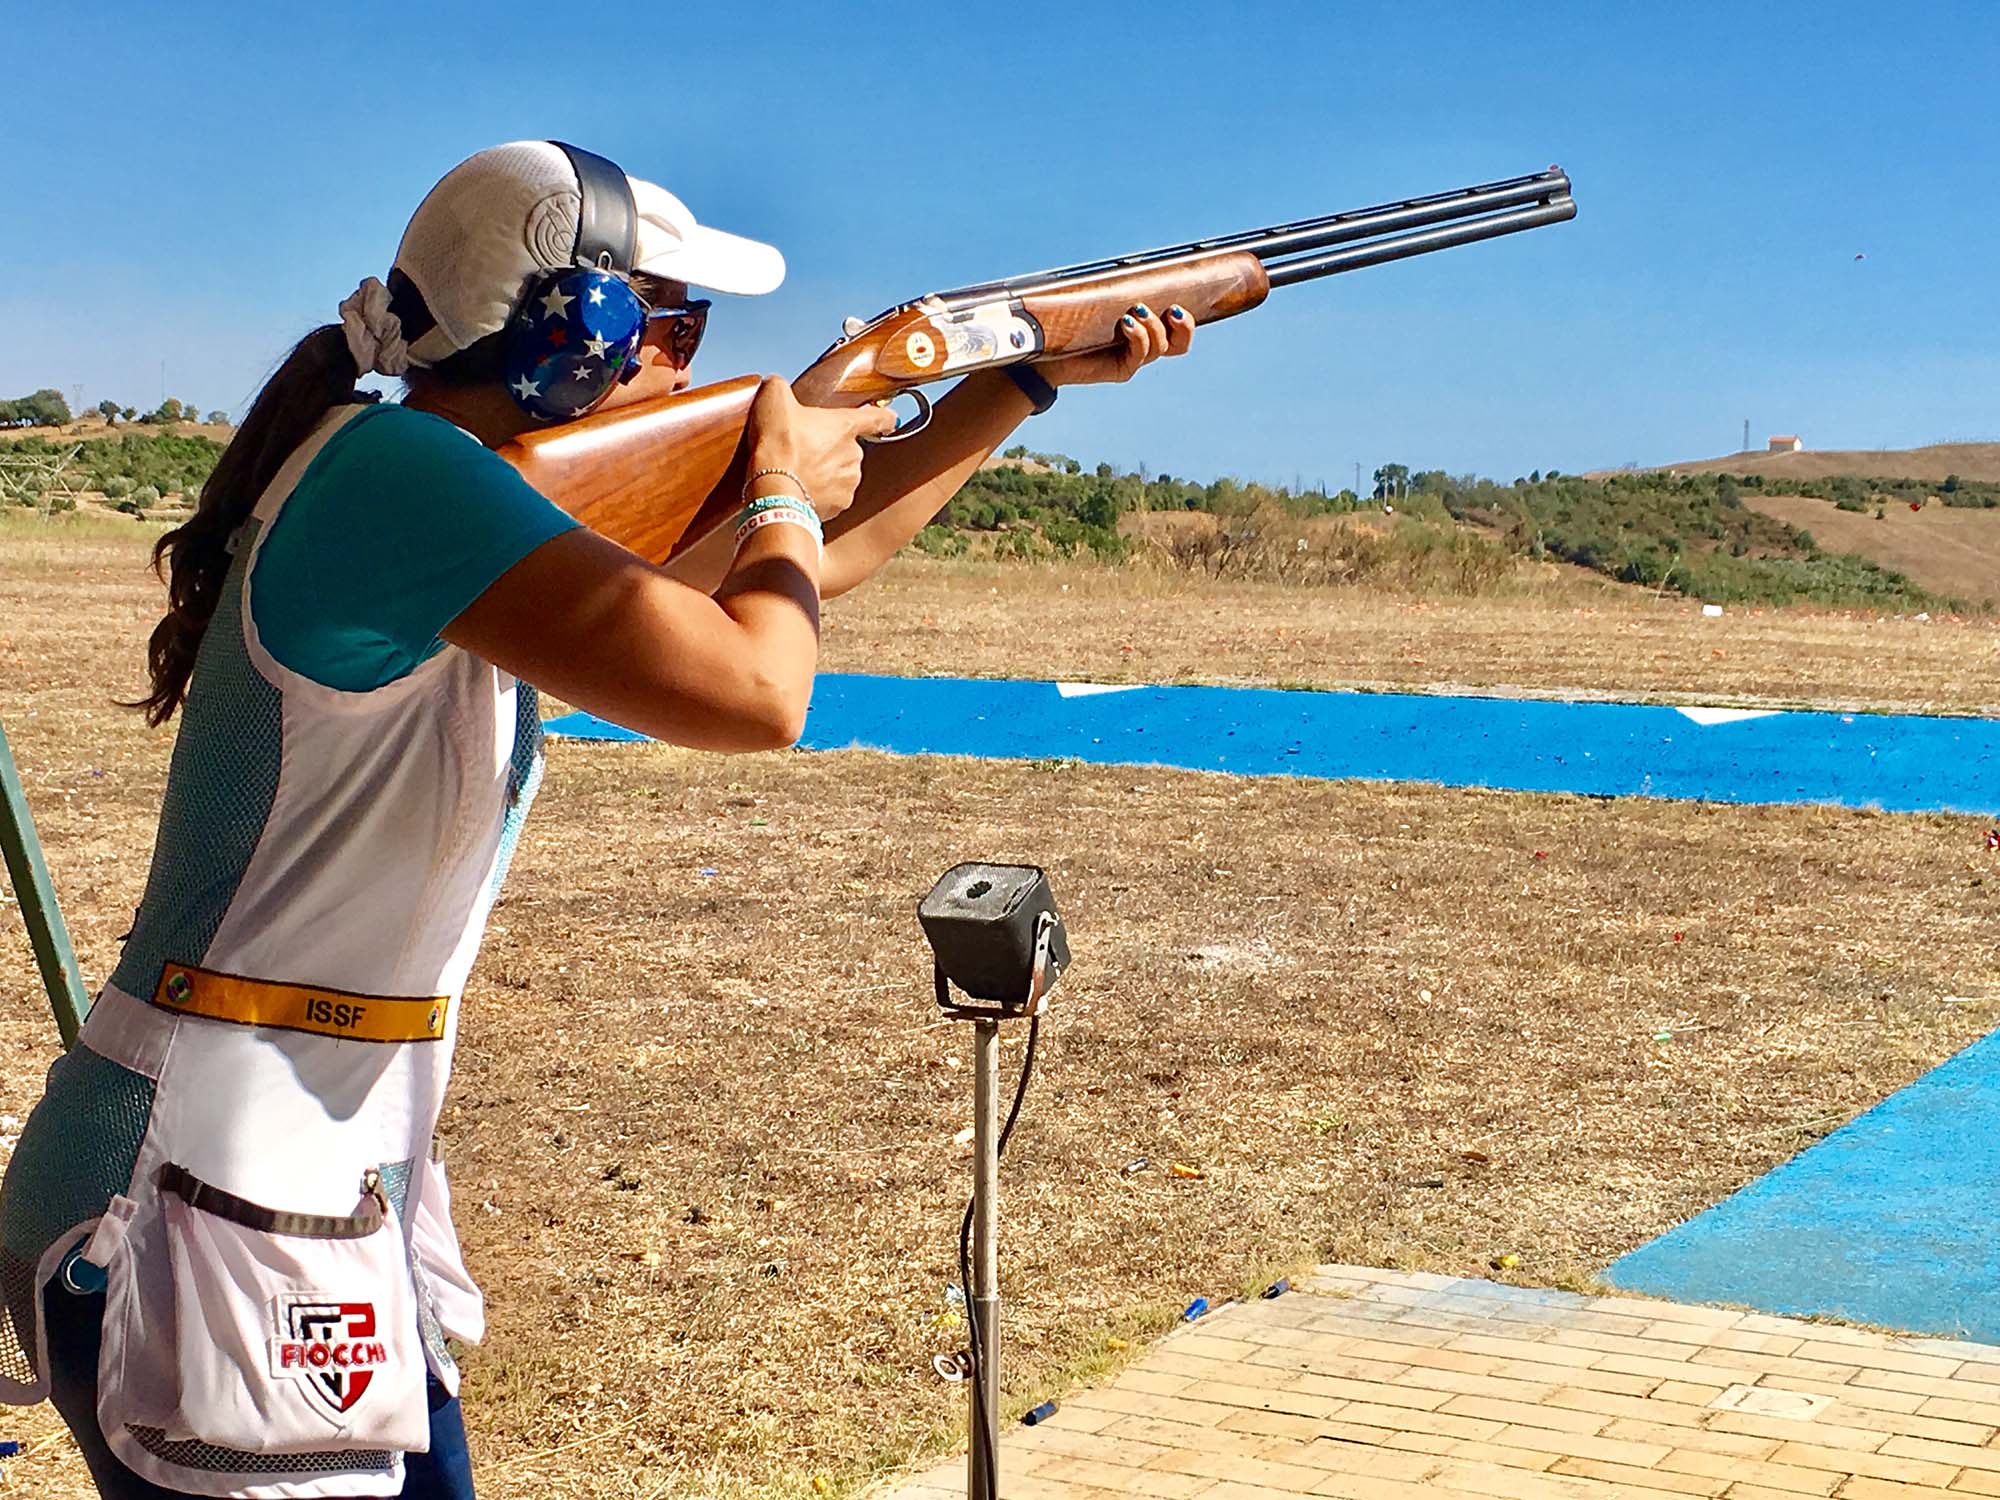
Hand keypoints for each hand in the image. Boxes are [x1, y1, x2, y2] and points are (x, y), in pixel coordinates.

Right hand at [744, 376, 899, 522]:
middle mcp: (854, 454)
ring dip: (825, 471)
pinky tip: (801, 488)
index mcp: (845, 425)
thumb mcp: (774, 398)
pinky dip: (820, 493)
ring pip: (841, 473)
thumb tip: (777, 387)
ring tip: (799, 470)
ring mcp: (849, 481)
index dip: (884, 417)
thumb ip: (781, 387)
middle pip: (848, 447)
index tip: (890, 419)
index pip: (878, 418)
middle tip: (803, 448)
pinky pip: (833, 496)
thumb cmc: (777, 443)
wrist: (772, 489)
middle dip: (829, 447)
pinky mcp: (839, 505)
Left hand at [1035, 301, 1194, 387]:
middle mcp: (1144, 345)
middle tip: (1174, 310)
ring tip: (1136, 311)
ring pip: (1161, 347)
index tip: (1190, 294)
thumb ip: (1117, 286)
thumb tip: (1132, 264)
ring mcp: (1134, 359)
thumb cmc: (1070, 318)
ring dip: (1154, 327)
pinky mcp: (1121, 369)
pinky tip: (1126, 323)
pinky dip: (1138, 337)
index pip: (1177, 324)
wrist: (1045, 347)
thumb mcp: (1098, 297)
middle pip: (1180, 344)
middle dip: (1185, 327)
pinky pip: (1140, 356)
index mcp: (1145, 327)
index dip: (1190, 315)